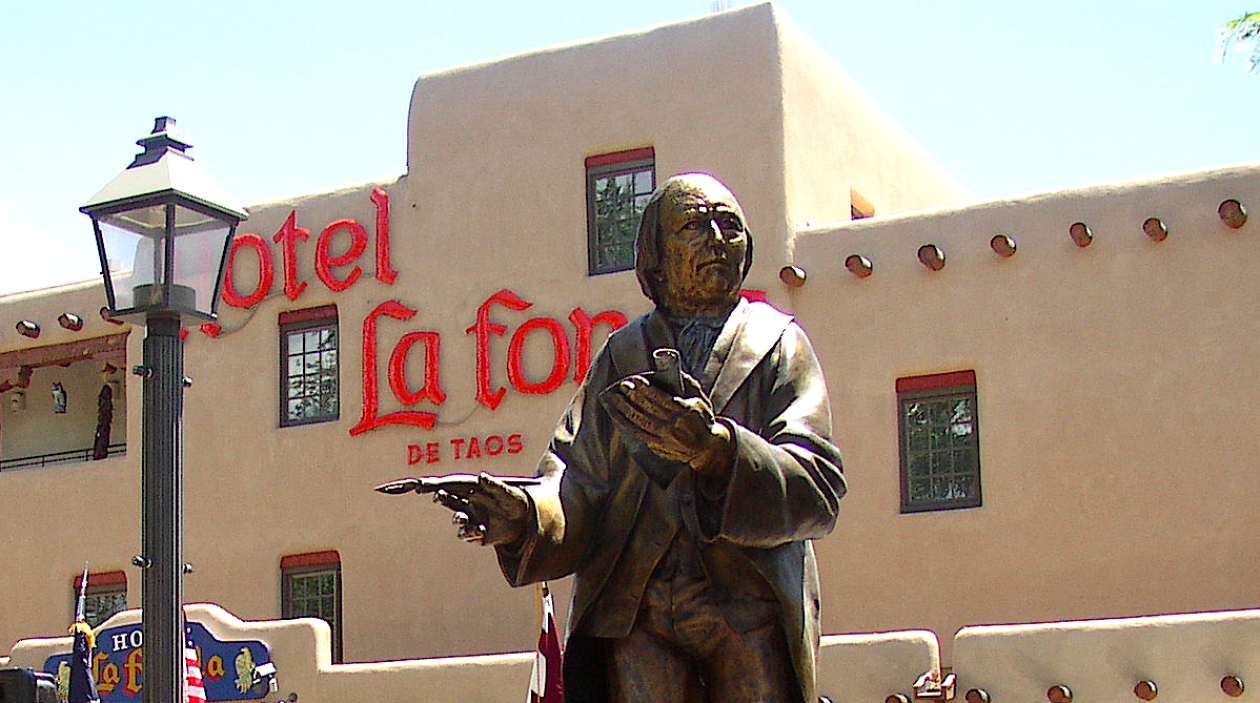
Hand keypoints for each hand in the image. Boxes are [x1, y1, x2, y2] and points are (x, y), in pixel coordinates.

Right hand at [432, 473, 529, 545]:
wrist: (525, 521)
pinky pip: (469, 534)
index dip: (435, 483)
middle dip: (440, 497)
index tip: (420, 483)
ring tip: (462, 518)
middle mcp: (468, 503)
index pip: (451, 484)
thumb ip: (494, 486)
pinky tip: (480, 531)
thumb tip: (482, 476)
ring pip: (457, 518)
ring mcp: (472, 518)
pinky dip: (471, 533)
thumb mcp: (508, 493)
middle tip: (436, 496)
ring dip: (458, 518)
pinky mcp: (478, 534)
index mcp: (473, 488)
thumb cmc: (515, 501)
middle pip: (448, 499)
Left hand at [602, 374, 733, 475]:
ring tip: (614, 397)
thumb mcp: (700, 400)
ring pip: (639, 421)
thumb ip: (688, 383)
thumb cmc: (703, 419)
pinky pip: (637, 433)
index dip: (646, 390)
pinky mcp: (657, 446)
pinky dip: (625, 423)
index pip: (661, 399)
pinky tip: (616, 414)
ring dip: (624, 409)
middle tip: (622, 385)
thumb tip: (673, 367)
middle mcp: (674, 426)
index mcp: (685, 412)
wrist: (707, 448)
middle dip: (633, 396)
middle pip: (648, 409)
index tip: (635, 380)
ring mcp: (664, 438)